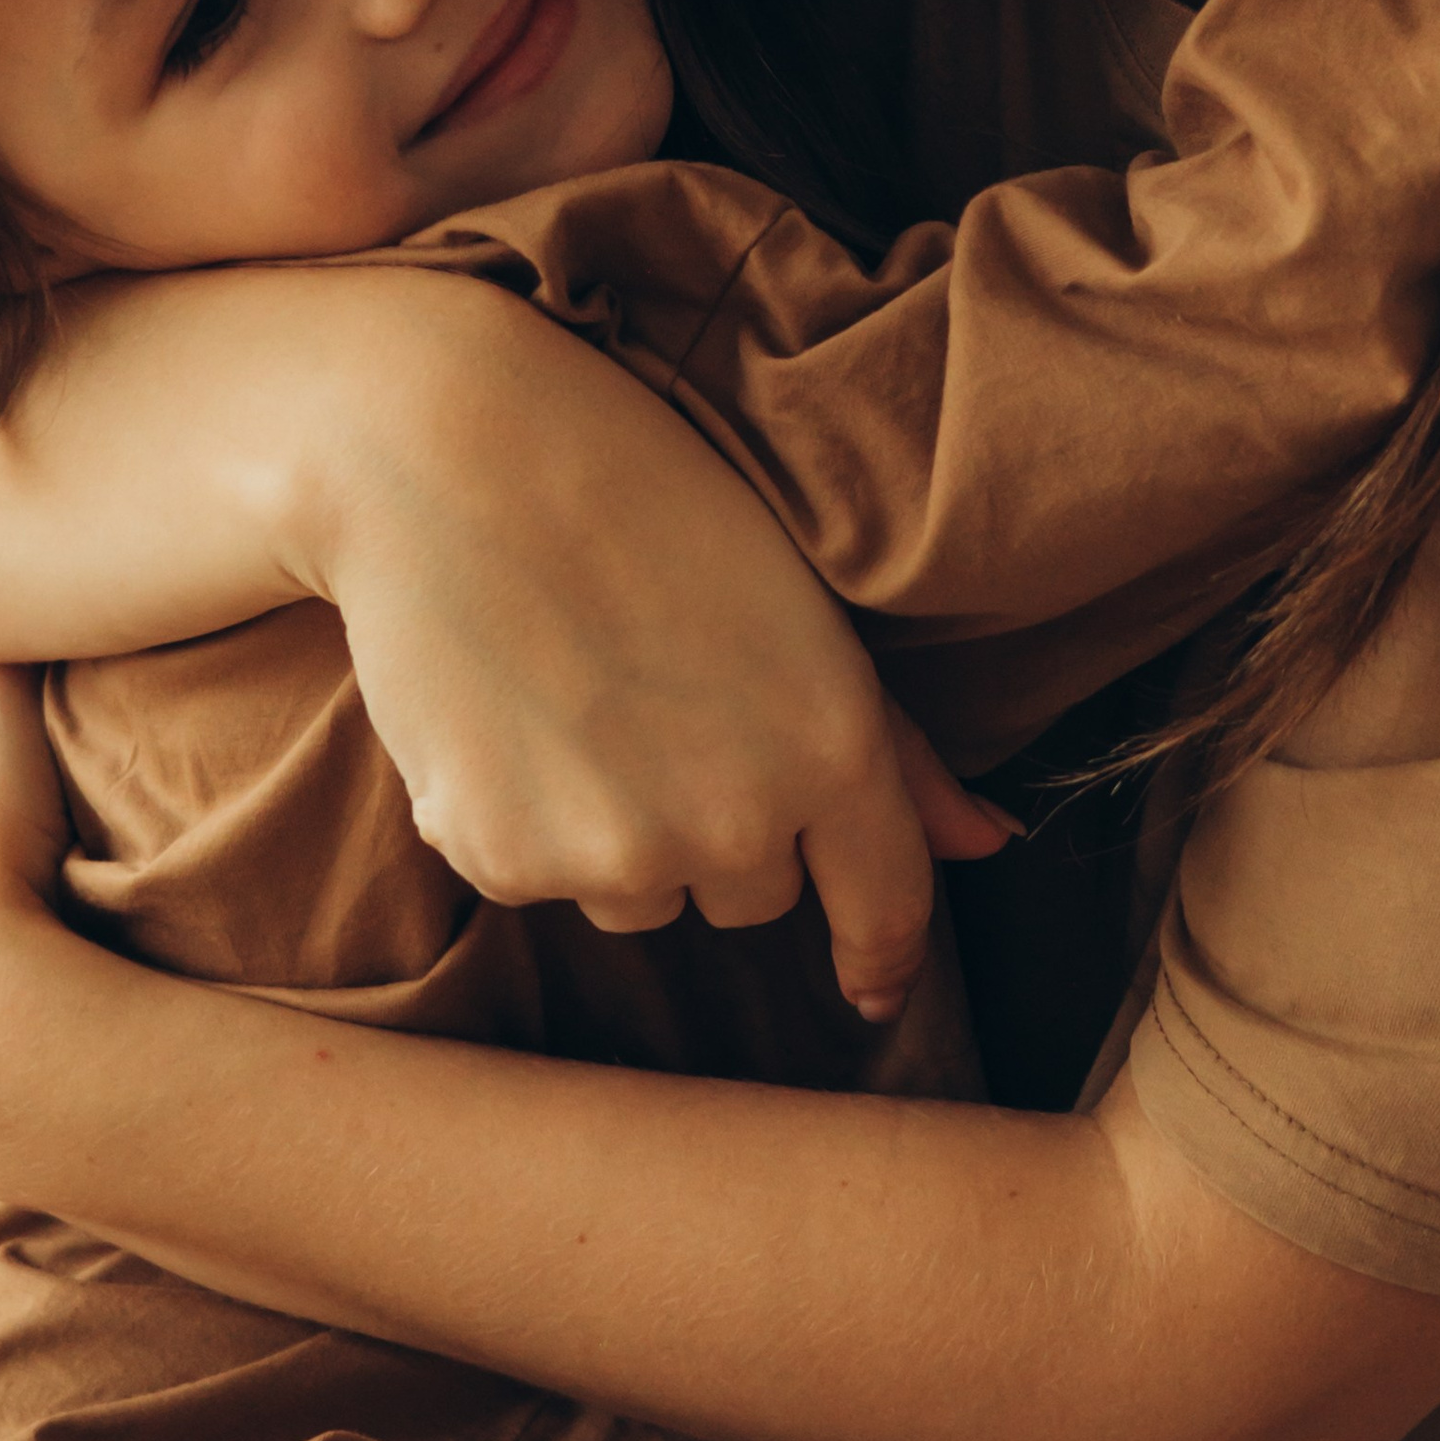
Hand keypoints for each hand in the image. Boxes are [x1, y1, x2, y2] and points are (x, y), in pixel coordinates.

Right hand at [313, 297, 1009, 1020]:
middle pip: (755, 898)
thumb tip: (990, 846)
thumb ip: (898, 748)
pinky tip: (502, 714)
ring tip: (574, 700)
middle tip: (663, 706)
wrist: (450, 455)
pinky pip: (540, 880)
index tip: (871, 984)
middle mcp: (736, 824)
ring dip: (623, 837)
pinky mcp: (503, 862)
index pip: (885, 905)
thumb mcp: (797, 605)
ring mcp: (615, 853)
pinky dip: (524, 823)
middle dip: (725, 829)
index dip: (881, 953)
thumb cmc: (642, 499)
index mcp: (831, 749)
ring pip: (644, 897)